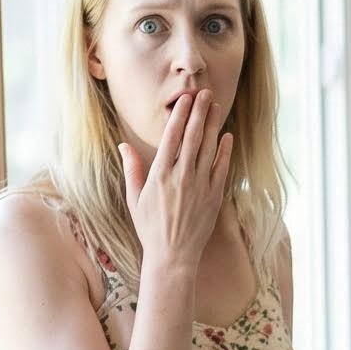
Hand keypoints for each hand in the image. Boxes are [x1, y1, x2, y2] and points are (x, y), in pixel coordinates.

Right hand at [119, 88, 231, 282]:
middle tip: (205, 93)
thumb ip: (132, 169)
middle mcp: (181, 177)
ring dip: (212, 126)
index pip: (171, 137)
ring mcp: (200, 187)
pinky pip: (221, 169)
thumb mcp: (134, 198)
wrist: (173, 256)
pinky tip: (226, 136)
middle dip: (199, 112)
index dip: (179, 115)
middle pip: (192, 137)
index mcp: (160, 174)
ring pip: (208, 149)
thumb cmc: (150, 228)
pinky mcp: (214, 197)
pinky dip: (224, 151)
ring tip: (216, 107)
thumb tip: (123, 144)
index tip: (185, 99)